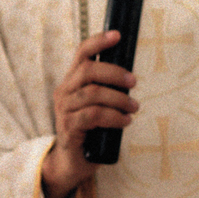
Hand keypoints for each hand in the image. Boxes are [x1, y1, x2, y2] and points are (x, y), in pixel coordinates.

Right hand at [41, 30, 138, 197]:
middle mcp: (64, 91)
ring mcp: (64, 109)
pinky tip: (125, 120)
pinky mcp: (69, 127)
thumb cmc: (90, 131)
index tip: (117, 35)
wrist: (72, 162)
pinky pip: (94, 115)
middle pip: (88, 70)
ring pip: (93, 93)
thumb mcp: (98, 105)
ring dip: (119, 99)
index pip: (81, 53)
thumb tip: (131, 77)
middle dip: (115, 73)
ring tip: (134, 107)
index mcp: (72, 81)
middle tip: (133, 82)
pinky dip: (114, 116)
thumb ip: (107, 90)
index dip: (98, 41)